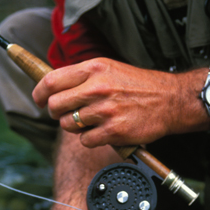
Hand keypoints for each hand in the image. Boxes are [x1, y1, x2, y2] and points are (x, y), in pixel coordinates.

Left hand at [33, 57, 195, 147]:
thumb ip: (82, 76)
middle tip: (66, 113)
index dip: (39, 93)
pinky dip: (90, 139)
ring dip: (75, 127)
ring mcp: (105, 111)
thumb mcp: (109, 68)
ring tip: (91, 121)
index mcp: (94, 69)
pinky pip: (85, 141)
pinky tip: (103, 131)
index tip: (39, 100)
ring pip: (68, 125)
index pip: (51, 81)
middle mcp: (97, 88)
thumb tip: (52, 86)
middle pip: (54, 106)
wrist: (170, 101)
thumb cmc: (138, 85)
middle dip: (56, 113)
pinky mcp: (113, 132)